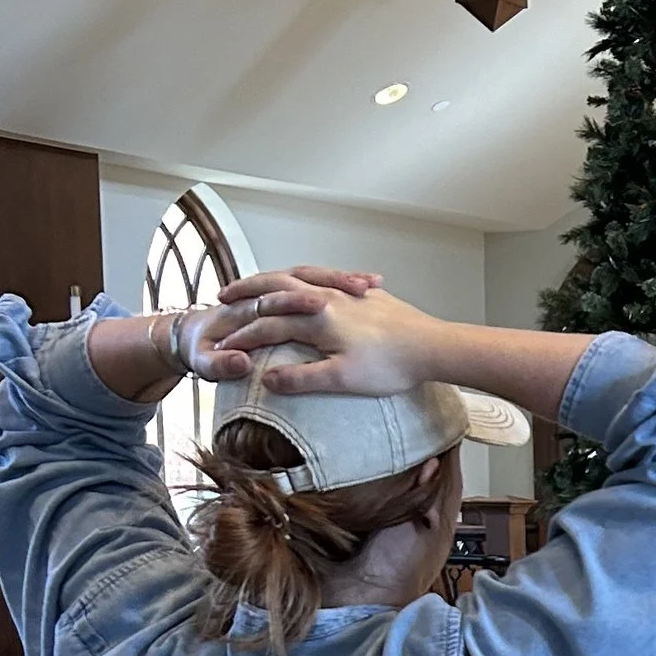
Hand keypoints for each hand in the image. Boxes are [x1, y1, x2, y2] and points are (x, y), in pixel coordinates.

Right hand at [205, 269, 459, 396]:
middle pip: (276, 287)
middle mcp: (328, 298)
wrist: (433, 346)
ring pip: (303, 276)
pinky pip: (329, 278)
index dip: (242, 336)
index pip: (267, 325)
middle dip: (246, 291)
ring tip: (262, 284)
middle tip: (223, 296)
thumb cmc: (390, 366)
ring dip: (276, 279)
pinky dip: (310, 278)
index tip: (221, 346)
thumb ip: (301, 378)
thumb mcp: (341, 380)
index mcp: (317, 318)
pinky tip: (314, 285)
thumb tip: (266, 379)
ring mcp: (347, 292)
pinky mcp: (367, 294)